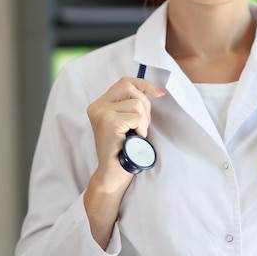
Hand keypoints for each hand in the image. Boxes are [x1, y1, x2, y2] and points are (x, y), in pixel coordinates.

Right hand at [84, 77, 164, 248]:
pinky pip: (136, 117)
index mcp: (100, 104)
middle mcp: (97, 106)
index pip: (125, 82)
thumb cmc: (124, 149)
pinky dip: (141, 128)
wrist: (113, 174)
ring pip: (136, 103)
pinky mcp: (108, 122)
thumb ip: (131, 105)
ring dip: (144, 120)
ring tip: (136, 134)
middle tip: (142, 125)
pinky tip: (134, 139)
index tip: (159, 93)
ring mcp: (100, 113)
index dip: (144, 84)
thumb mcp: (127, 122)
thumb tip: (156, 90)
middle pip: (130, 88)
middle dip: (145, 105)